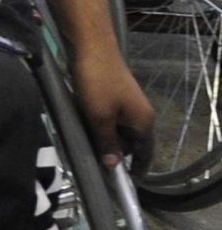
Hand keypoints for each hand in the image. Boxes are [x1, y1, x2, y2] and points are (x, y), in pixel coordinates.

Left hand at [72, 46, 155, 166]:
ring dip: (105, 138)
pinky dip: (99, 125)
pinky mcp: (113, 95)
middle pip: (131, 142)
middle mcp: (140, 114)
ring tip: (87, 149)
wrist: (91, 47)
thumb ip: (107, 142)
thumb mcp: (100, 117)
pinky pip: (109, 117)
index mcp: (143, 122)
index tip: (126, 182)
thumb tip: (113, 165)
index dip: (137, 168)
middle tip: (96, 165)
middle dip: (116, 153)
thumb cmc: (97, 83)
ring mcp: (126, 103)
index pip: (146, 152)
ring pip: (117, 129)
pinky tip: (83, 128)